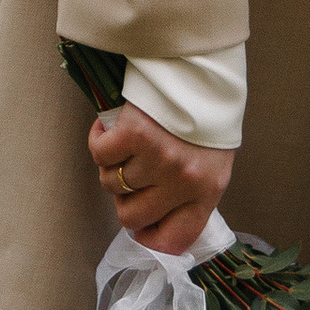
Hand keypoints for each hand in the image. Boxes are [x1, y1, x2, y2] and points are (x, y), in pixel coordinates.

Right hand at [88, 103, 234, 258]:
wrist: (199, 69)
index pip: (173, 240)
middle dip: (124, 199)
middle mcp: (182, 180)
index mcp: (206, 191)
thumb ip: (188, 193)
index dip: (149, 237)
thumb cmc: (204, 117)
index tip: (141, 225)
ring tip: (128, 144)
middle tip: (131, 173)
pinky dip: (100, 140)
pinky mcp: (133, 134)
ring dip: (112, 165)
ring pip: (111, 184)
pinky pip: (100, 154)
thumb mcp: (210, 162)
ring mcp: (157, 158)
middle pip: (131, 216)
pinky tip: (112, 128)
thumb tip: (152, 223)